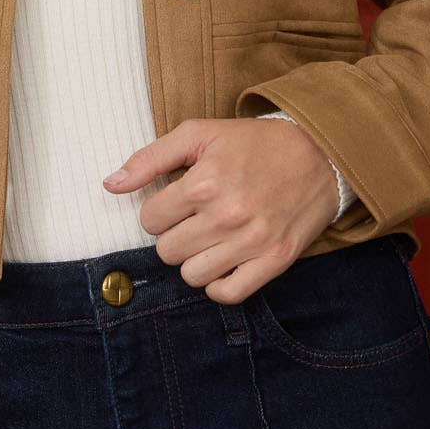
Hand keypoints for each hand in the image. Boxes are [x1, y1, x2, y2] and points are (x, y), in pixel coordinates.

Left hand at [102, 116, 339, 303]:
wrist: (319, 155)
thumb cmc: (253, 144)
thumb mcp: (200, 135)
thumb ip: (150, 158)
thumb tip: (110, 184)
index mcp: (205, 183)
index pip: (149, 220)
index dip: (158, 210)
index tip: (178, 201)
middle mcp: (228, 215)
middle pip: (167, 251)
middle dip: (173, 235)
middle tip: (194, 219)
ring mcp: (253, 242)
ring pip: (192, 276)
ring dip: (194, 260)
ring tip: (210, 238)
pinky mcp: (275, 261)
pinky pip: (228, 293)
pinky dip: (219, 283)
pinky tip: (224, 261)